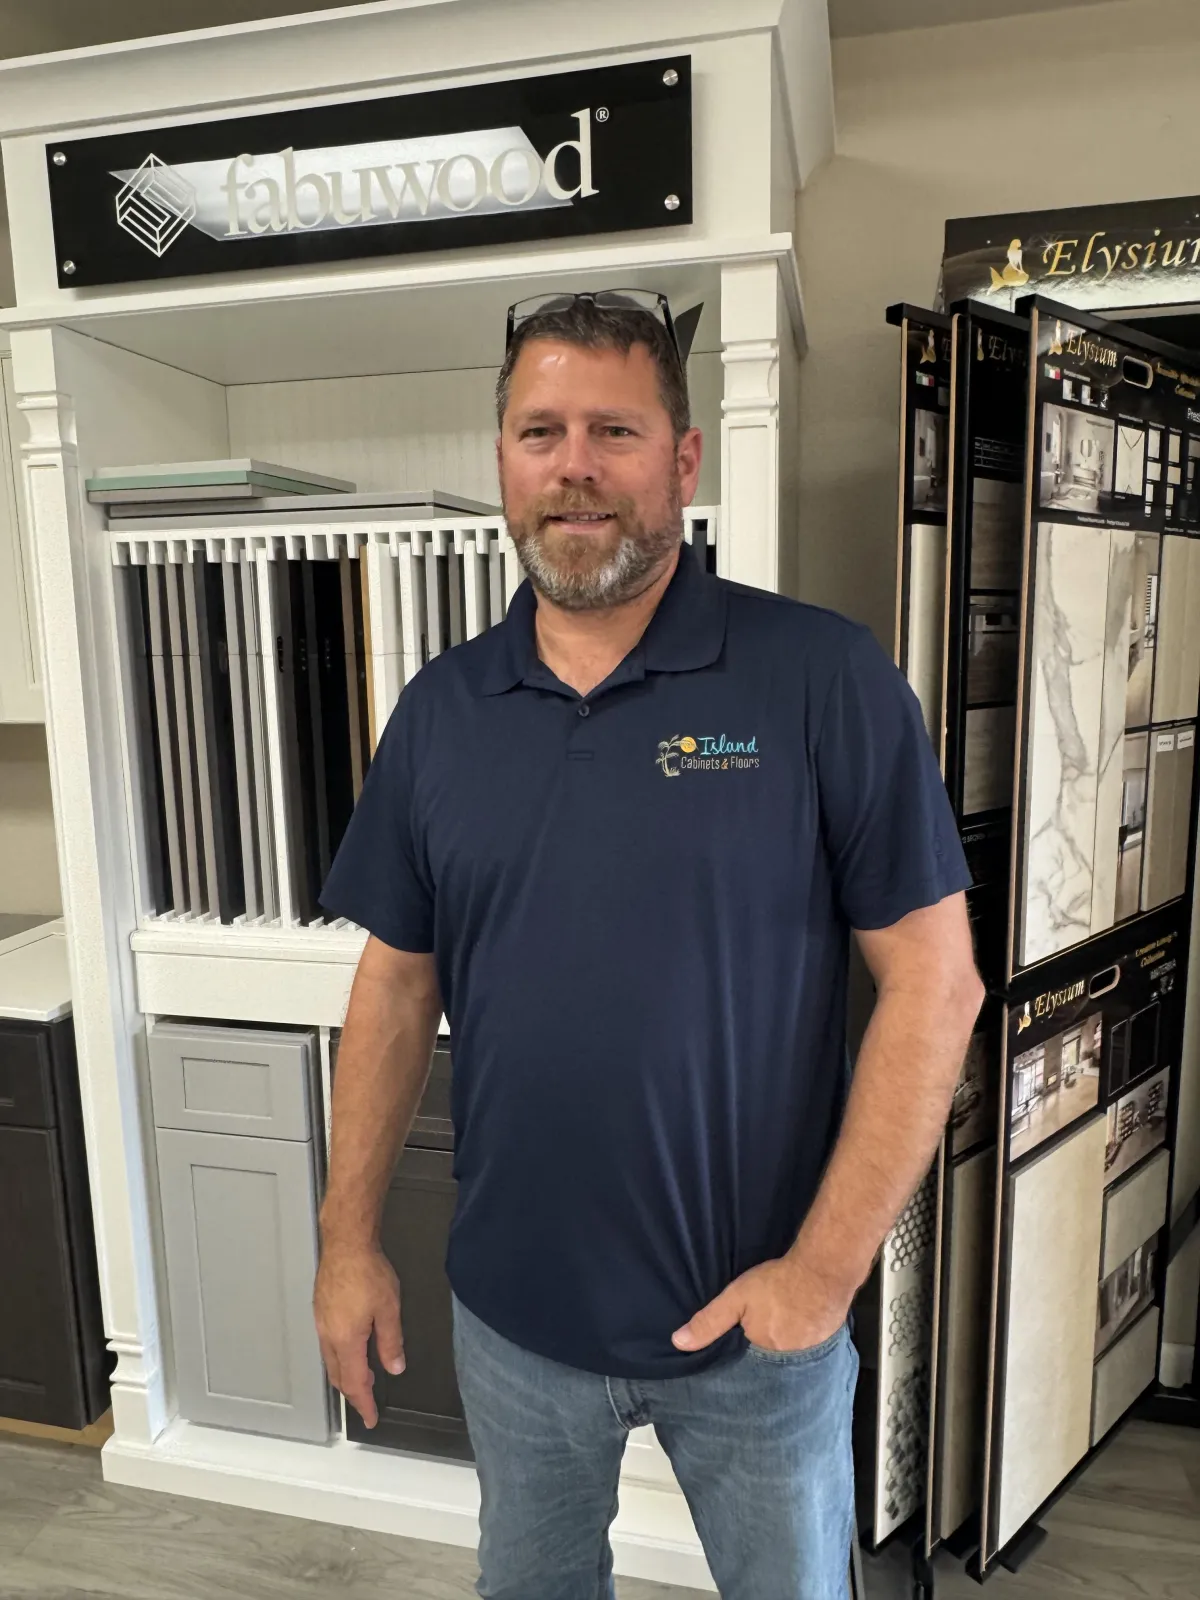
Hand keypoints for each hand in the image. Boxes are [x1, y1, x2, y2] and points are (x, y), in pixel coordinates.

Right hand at [313, 1243, 404, 1427]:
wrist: (346, 1243)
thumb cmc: (367, 1271)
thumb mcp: (389, 1308)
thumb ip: (392, 1341)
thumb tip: (394, 1366)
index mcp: (346, 1340)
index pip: (355, 1384)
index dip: (364, 1404)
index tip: (370, 1419)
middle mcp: (329, 1336)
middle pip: (339, 1377)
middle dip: (353, 1393)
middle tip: (368, 1402)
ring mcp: (321, 1323)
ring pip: (332, 1362)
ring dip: (347, 1375)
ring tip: (365, 1377)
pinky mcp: (321, 1311)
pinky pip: (328, 1345)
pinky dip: (341, 1357)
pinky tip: (353, 1349)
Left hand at [671, 1255, 848, 1354]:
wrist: (824, 1270)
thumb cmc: (778, 1283)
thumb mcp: (736, 1298)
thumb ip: (709, 1321)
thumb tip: (678, 1342)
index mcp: (763, 1355)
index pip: (745, 1370)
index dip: (739, 1362)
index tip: (734, 1356)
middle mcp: (788, 1363)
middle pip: (768, 1366)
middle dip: (761, 1359)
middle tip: (757, 1341)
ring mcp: (809, 1355)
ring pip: (789, 1359)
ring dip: (782, 1350)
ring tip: (777, 1336)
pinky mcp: (825, 1344)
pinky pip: (808, 1350)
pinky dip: (800, 1343)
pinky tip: (797, 1329)